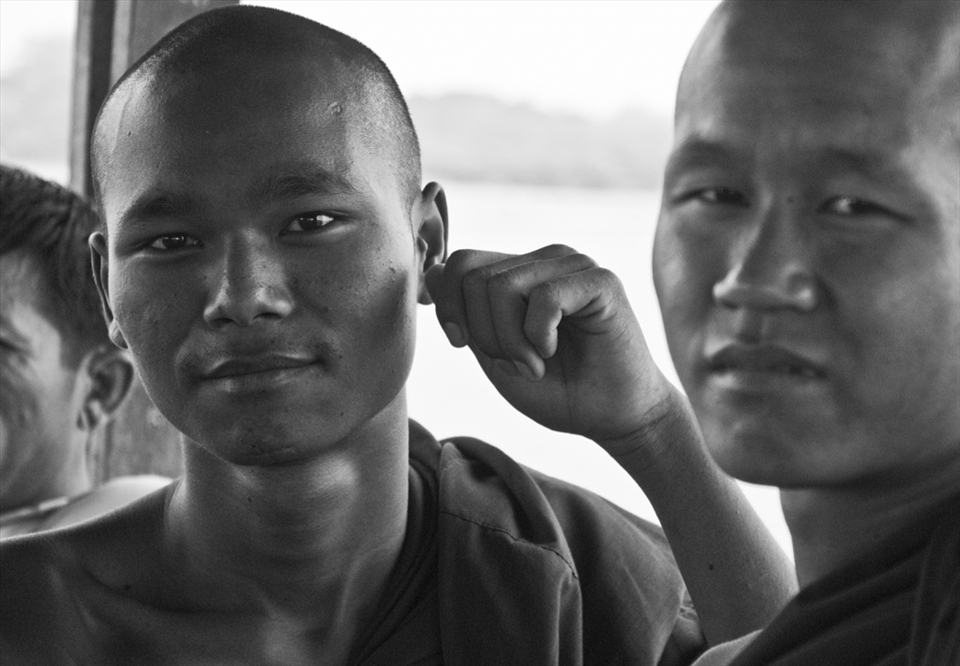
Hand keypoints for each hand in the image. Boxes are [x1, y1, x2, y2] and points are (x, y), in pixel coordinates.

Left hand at [425, 245, 672, 452]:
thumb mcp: (493, 352)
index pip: (459, 263)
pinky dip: (538, 338)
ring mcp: (573, 264)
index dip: (448, 308)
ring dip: (510, 342)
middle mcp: (544, 259)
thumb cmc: (556, 389)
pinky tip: (555, 352)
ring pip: (502, 287)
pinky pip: (542, 298)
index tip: (464, 344)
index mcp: (519, 271)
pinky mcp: (600, 281)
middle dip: (483, 335)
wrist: (613, 418)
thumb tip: (432, 272)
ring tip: (535, 364)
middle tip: (516, 364)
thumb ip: (466, 314)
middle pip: (473, 278)